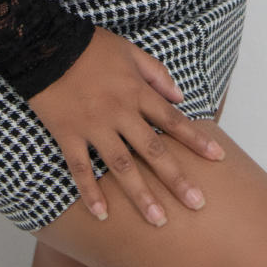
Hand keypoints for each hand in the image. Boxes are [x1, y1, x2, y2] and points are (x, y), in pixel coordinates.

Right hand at [26, 26, 225, 224]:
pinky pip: (79, 168)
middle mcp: (119, 113)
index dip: (196, 140)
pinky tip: (101, 216)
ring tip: (158, 221)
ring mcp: (93, 126)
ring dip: (140, 195)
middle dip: (176, 178)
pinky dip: (89, 192)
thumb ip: (157, 73)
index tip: (218, 159)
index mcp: (136, 92)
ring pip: (121, 166)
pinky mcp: (68, 134)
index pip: (173, 120)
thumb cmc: (91, 46)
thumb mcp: (130, 51)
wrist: (47, 45)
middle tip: (197, 204)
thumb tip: (181, 96)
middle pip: (153, 150)